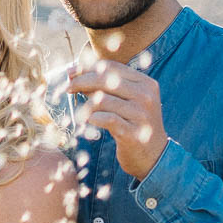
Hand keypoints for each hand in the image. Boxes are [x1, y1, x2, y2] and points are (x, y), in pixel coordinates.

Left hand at [64, 60, 166, 179]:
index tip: (71, 72)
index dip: (88, 67)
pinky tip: (90, 121)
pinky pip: (106, 119)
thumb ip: (108, 87)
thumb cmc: (134, 124)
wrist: (153, 155)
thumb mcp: (127, 101)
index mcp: (145, 83)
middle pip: (105, 80)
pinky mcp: (133, 133)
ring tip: (81, 112)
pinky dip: (93, 118)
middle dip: (81, 81)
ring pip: (103, 100)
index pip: (111, 67)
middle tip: (68, 88)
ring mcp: (141, 115)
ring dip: (86, 105)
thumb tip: (77, 74)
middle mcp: (146, 96)